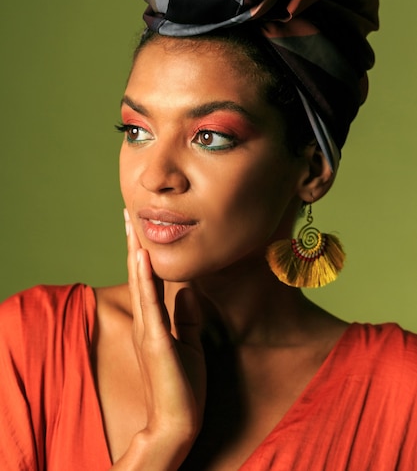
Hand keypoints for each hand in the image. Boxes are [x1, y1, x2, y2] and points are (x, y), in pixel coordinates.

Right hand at [115, 210, 205, 469]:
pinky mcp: (155, 339)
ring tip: (131, 224)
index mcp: (153, 321)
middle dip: (134, 243)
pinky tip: (143, 257)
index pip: (147, 279)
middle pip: (139, 274)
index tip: (141, 229)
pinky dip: (145, 277)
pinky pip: (150, 302)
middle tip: (128, 214)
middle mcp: (145, 321)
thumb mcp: (189, 342)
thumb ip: (186, 316)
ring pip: (140, 282)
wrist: (178, 420)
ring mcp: (148, 329)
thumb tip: (188, 288)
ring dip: (136, 251)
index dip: (143, 253)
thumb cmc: (184, 386)